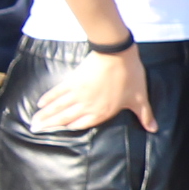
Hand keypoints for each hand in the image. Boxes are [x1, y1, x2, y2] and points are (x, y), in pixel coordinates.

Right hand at [32, 47, 152, 132]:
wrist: (117, 54)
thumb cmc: (129, 76)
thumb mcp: (139, 98)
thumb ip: (144, 115)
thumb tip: (154, 129)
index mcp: (101, 112)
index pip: (80, 125)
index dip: (66, 130)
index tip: (53, 135)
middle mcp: (86, 106)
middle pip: (64, 118)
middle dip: (49, 125)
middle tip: (35, 130)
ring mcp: (78, 94)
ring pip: (58, 107)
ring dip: (45, 115)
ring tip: (34, 121)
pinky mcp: (73, 80)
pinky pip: (58, 92)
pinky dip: (49, 98)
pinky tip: (41, 103)